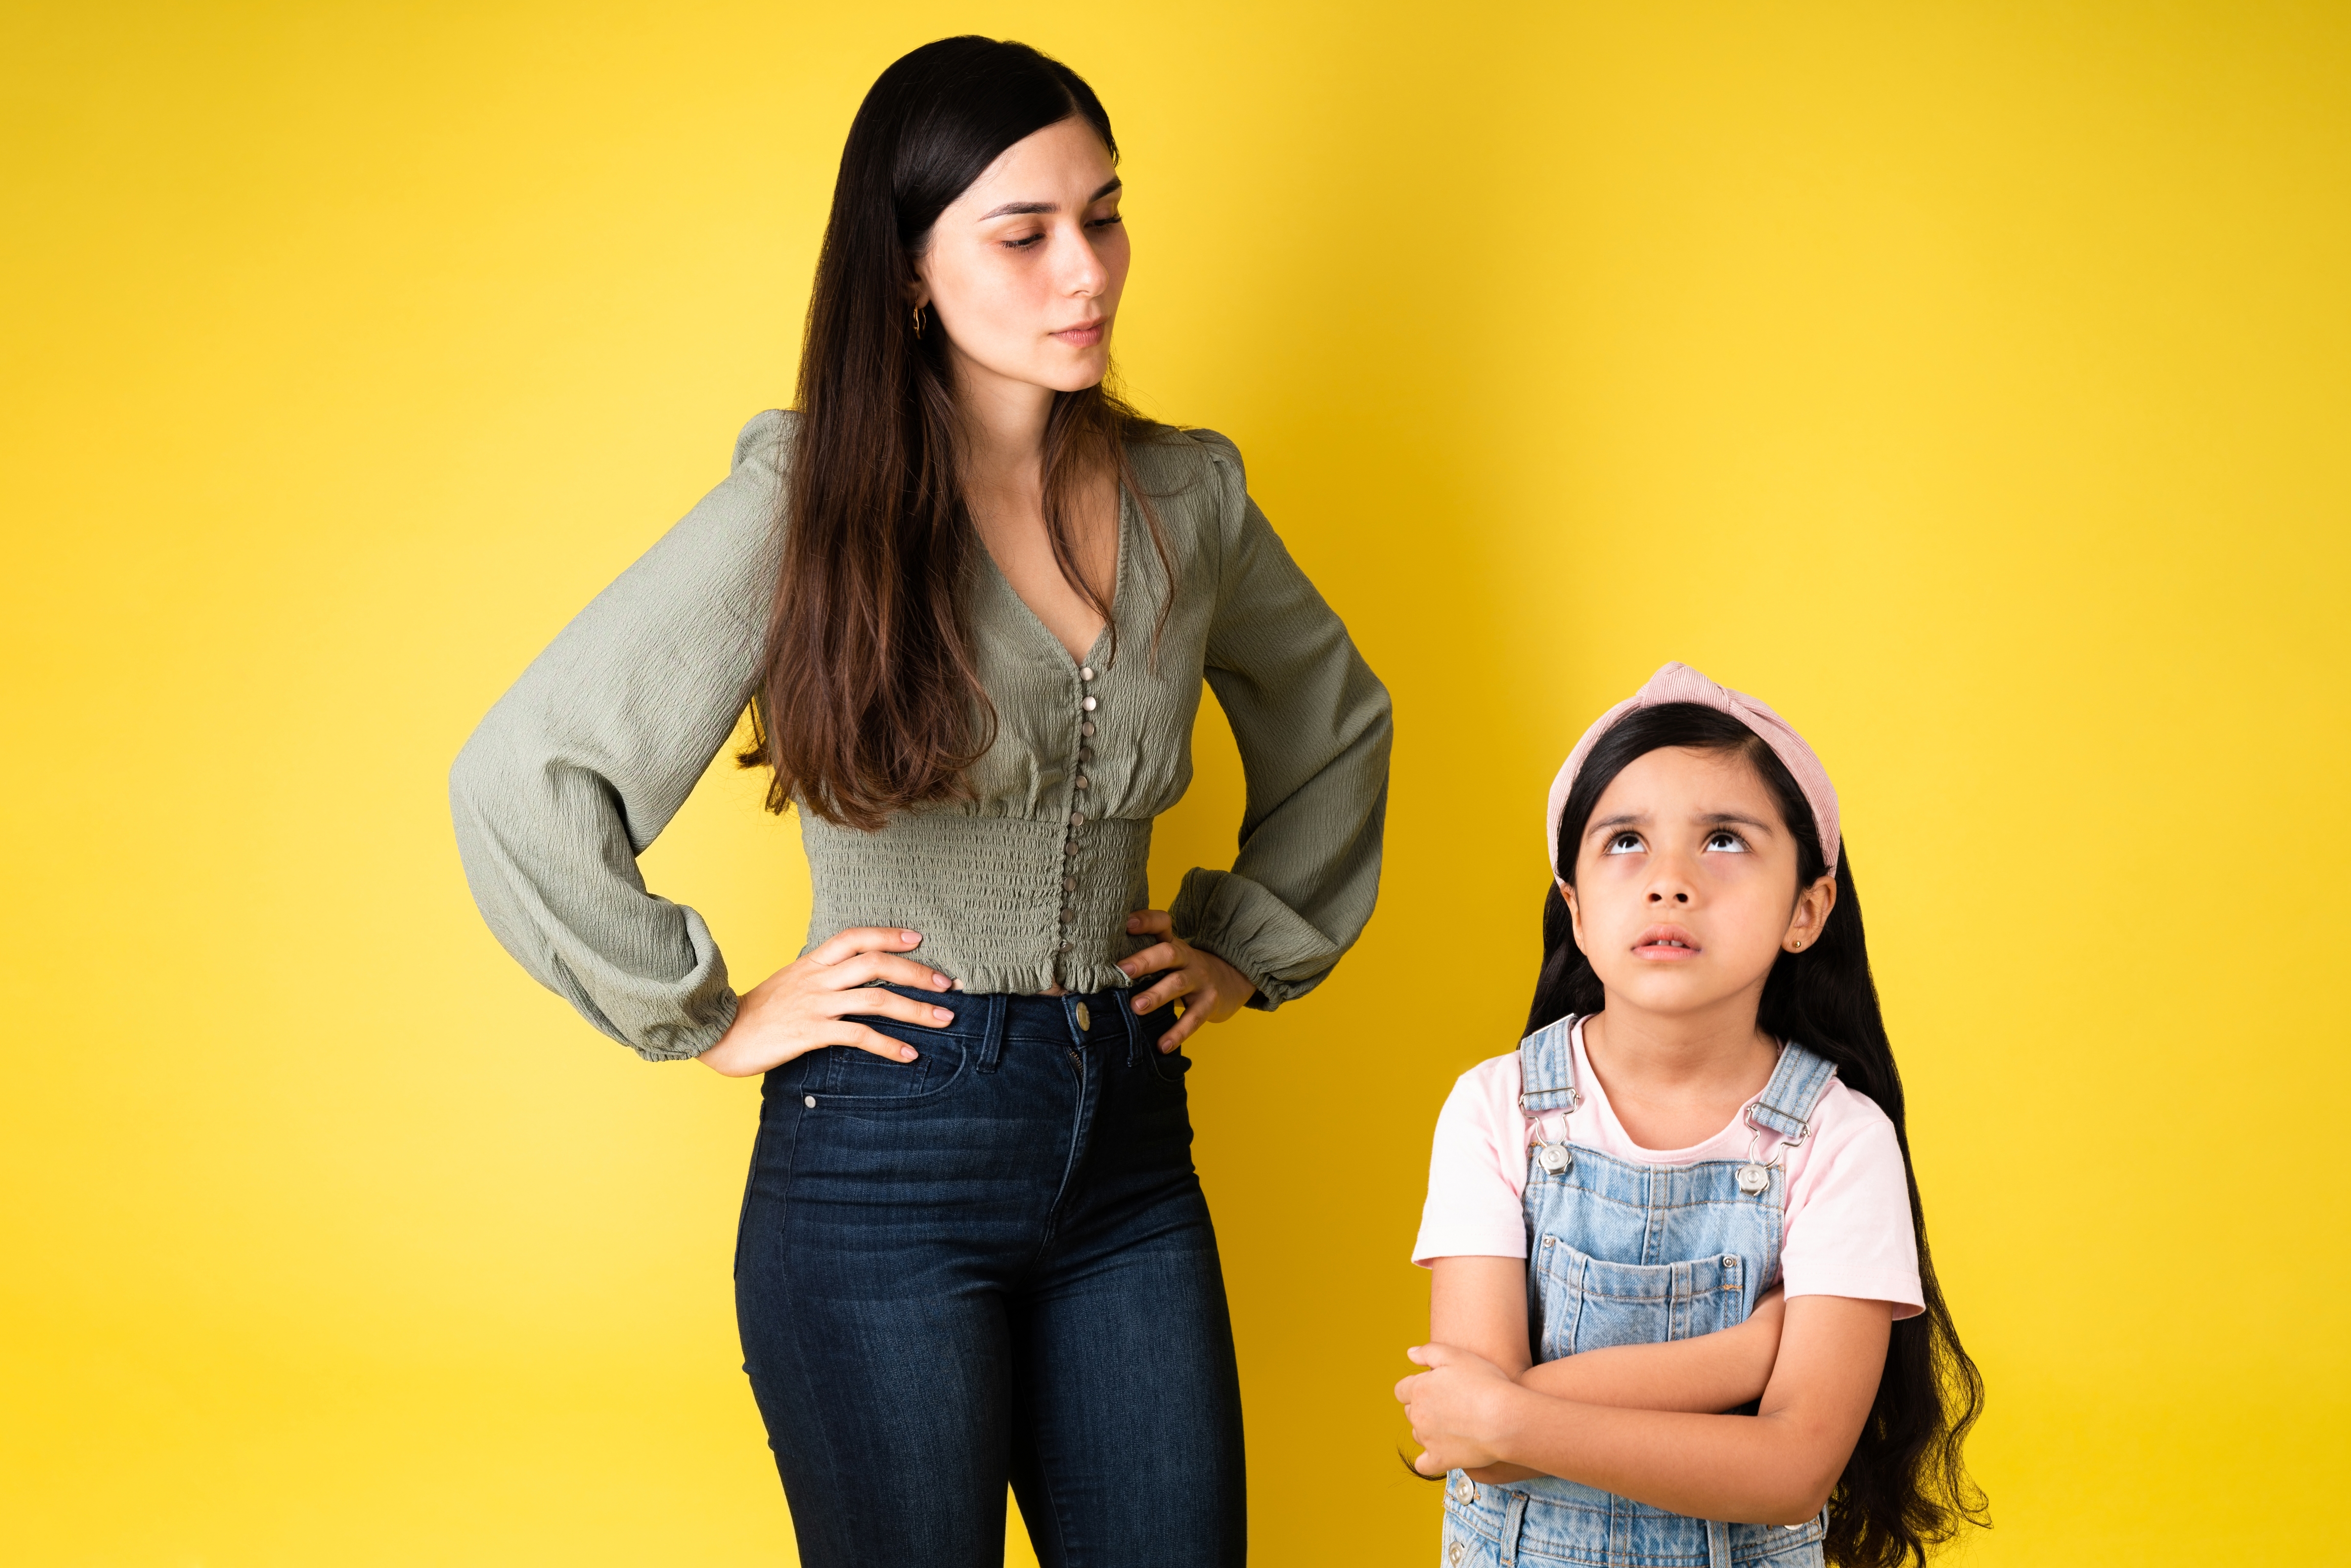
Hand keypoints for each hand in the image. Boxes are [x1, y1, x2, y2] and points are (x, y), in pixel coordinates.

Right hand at [697, 927, 957, 1077]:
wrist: (716, 1035)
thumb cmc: (754, 1014)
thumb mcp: (788, 985)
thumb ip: (817, 978)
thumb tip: (848, 980)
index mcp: (810, 963)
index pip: (854, 937)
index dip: (887, 934)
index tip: (918, 939)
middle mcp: (816, 978)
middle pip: (874, 964)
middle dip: (915, 972)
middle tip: (947, 984)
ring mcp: (814, 1005)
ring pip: (874, 999)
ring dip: (914, 1009)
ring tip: (944, 1019)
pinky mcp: (810, 1033)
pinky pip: (857, 1035)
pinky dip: (888, 1045)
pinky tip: (910, 1054)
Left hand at [1115, 909, 1254, 1050]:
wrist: (1232, 980)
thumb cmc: (1186, 970)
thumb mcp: (1170, 957)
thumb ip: (1142, 957)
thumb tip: (1096, 970)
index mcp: (1173, 944)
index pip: (1162, 923)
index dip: (1146, 921)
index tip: (1127, 923)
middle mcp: (1187, 958)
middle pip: (1167, 953)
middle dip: (1144, 961)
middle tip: (1122, 970)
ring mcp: (1200, 980)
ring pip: (1177, 984)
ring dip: (1156, 995)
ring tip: (1136, 1007)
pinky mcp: (1209, 1003)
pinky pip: (1193, 1018)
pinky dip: (1177, 1032)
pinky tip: (1162, 1045)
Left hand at [1395, 1342, 1525, 1476]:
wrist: (1505, 1418)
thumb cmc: (1485, 1383)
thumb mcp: (1456, 1354)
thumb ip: (1428, 1351)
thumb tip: (1410, 1354)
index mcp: (1419, 1389)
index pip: (1402, 1390)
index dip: (1417, 1386)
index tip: (1435, 1387)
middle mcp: (1418, 1415)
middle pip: (1410, 1411)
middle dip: (1423, 1406)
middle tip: (1449, 1404)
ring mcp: (1428, 1440)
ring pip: (1418, 1434)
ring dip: (1428, 1429)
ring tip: (1452, 1424)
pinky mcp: (1440, 1460)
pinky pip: (1424, 1465)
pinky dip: (1429, 1460)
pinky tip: (1441, 1453)